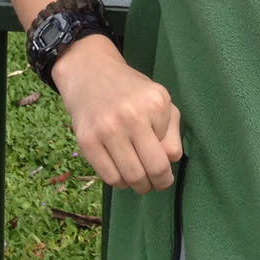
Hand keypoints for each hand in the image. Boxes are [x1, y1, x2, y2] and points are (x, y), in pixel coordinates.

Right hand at [52, 36, 182, 193]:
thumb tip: (170, 162)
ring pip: (132, 178)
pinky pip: (110, 178)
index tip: (162, 161)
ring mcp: (107, 129)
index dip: (168, 160)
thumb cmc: (131, 91)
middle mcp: (132, 116)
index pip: (172, 153)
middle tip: (156, 183)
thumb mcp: (160, 101)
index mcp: (156, 104)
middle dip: (159, 183)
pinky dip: (119, 182)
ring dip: (139, 186)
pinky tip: (121, 171)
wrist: (90, 74)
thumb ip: (172, 132)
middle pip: (154, 169)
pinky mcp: (87, 141)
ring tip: (139, 178)